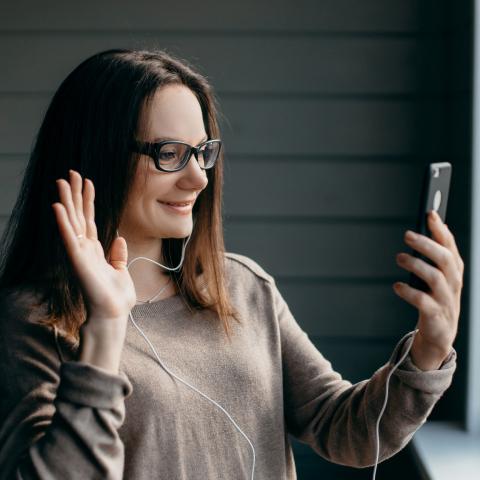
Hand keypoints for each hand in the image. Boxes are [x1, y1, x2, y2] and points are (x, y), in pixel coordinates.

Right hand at [52, 169, 136, 321]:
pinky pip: (69, 238)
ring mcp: (79, 253)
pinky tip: (57, 206)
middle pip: (78, 215)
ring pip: (71, 222)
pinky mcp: (78, 260)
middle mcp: (84, 248)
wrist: (114, 313)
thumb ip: (118, 255)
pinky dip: (63, 222)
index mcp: (95, 250)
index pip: (89, 219)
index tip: (86, 181)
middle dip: (75, 194)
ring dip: (66, 201)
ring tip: (62, 181)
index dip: (88, 200)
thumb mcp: (121, 270)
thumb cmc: (116, 296)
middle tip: (71, 173)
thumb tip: (119, 240)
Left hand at [393, 210, 463, 369]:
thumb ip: (435, 253)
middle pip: (444, 259)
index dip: (441, 230)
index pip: (451, 246)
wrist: (439, 335)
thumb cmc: (435, 299)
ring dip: (416, 265)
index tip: (430, 213)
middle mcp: (454, 283)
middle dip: (427, 244)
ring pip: (436, 278)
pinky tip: (396, 286)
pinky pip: (423, 301)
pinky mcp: (436, 316)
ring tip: (399, 257)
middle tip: (407, 235)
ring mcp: (447, 300)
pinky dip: (409, 292)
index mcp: (454, 271)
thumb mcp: (438, 275)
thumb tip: (433, 224)